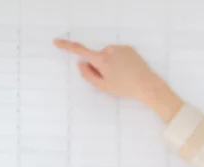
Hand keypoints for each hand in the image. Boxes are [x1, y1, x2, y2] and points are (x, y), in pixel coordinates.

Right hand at [52, 39, 182, 122]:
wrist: (147, 85)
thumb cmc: (124, 88)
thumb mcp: (103, 86)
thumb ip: (88, 75)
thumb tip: (80, 63)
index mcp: (101, 59)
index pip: (80, 51)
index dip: (67, 46)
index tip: (56, 42)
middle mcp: (109, 50)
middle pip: (97, 56)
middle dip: (100, 65)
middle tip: (112, 78)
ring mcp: (120, 48)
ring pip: (108, 55)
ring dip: (111, 63)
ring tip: (123, 75)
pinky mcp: (129, 48)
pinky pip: (118, 53)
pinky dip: (119, 60)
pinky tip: (128, 69)